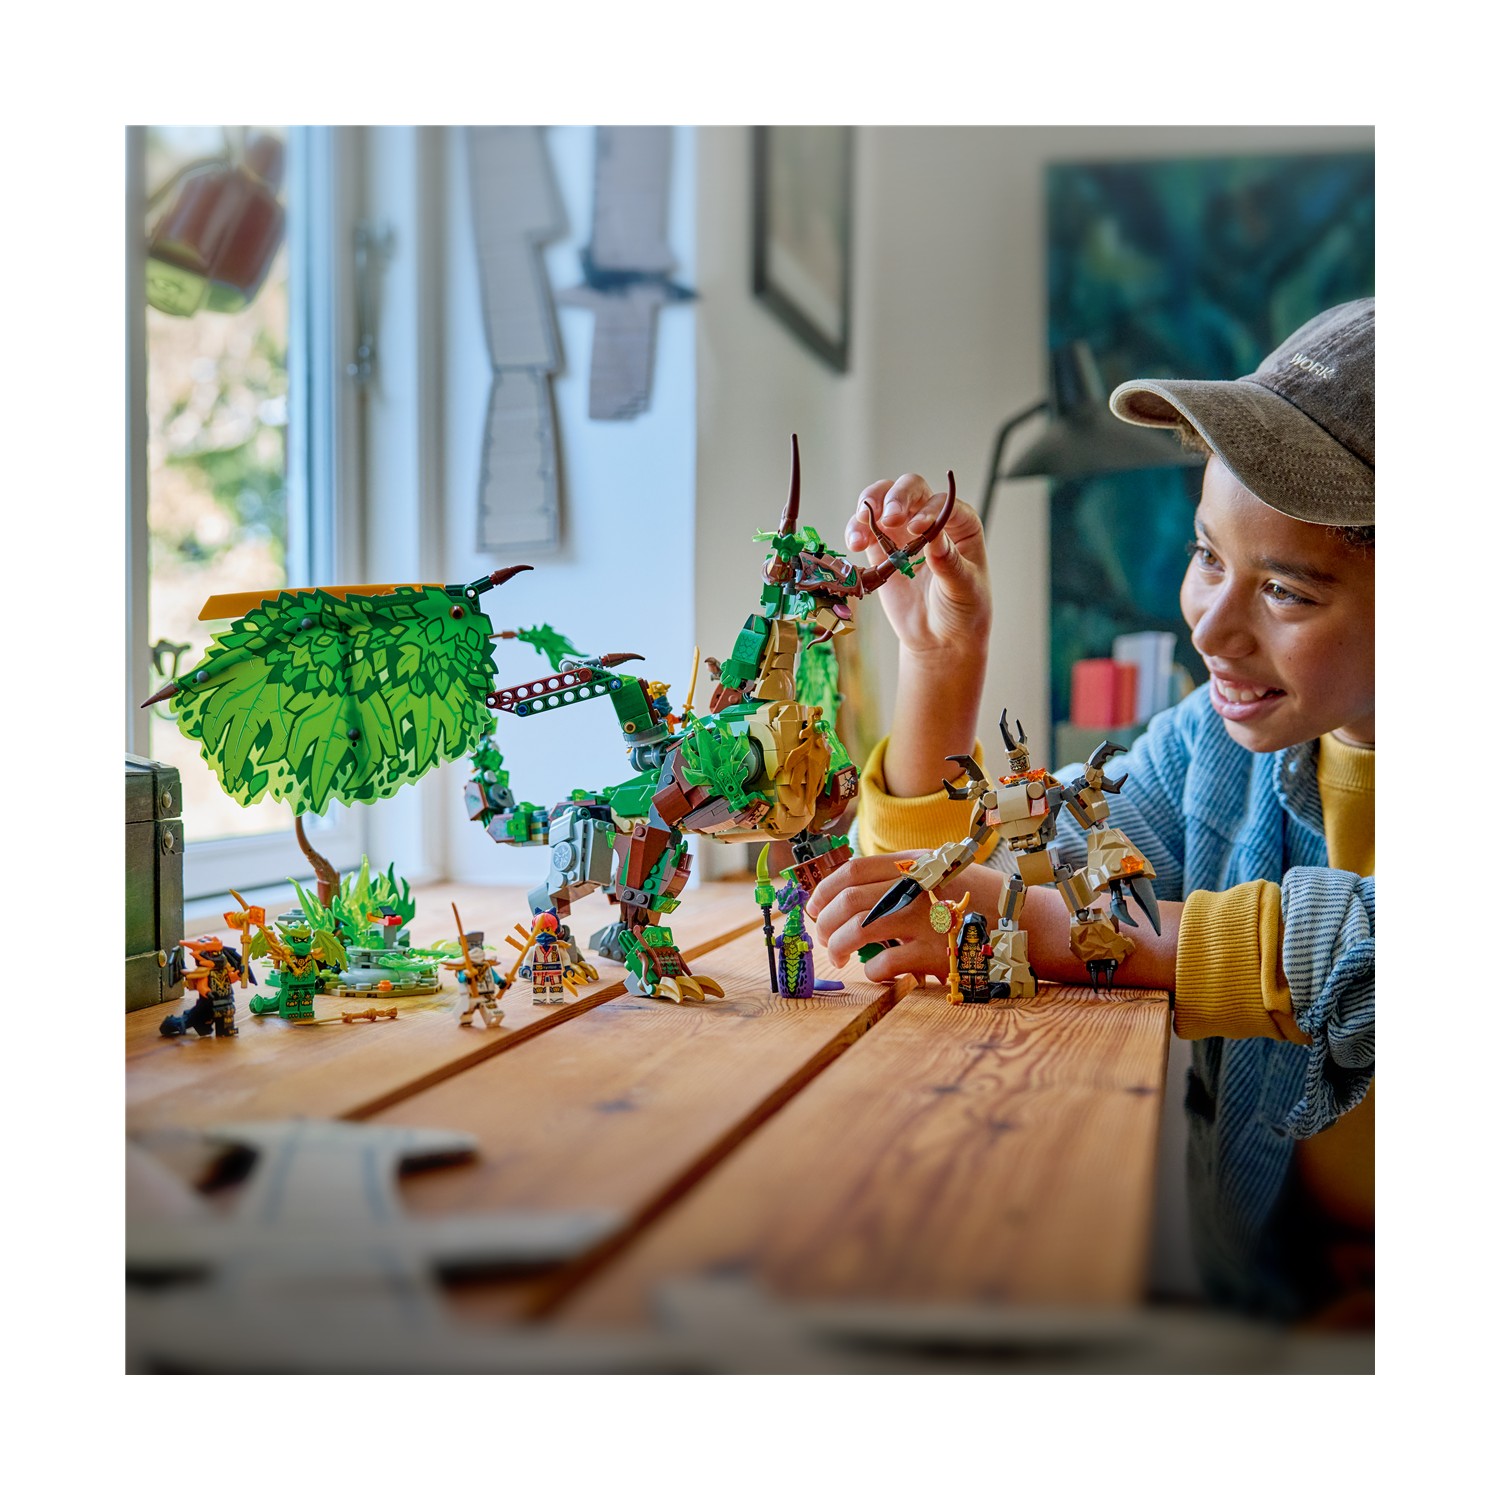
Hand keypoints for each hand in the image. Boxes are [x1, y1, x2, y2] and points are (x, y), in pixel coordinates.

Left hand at [807, 852, 1010, 984]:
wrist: (1026, 924)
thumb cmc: (980, 899)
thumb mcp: (943, 870)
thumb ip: (903, 876)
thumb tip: (852, 891)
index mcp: (914, 864)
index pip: (851, 869)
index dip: (824, 889)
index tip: (814, 906)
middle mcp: (915, 888)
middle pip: (847, 901)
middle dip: (824, 922)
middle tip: (823, 937)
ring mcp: (924, 921)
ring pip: (857, 931)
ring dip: (838, 946)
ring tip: (839, 957)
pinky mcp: (933, 955)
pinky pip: (884, 966)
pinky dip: (871, 972)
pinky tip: (875, 973)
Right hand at [846, 475, 991, 663]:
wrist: (939, 638)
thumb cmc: (961, 610)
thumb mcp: (963, 589)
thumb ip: (949, 563)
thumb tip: (934, 538)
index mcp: (960, 525)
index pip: (943, 504)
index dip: (929, 510)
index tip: (918, 530)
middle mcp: (931, 520)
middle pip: (911, 489)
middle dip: (897, 497)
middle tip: (888, 518)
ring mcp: (904, 532)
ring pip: (884, 498)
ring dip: (871, 504)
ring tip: (863, 525)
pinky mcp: (881, 548)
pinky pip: (865, 527)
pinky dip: (856, 529)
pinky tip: (854, 543)